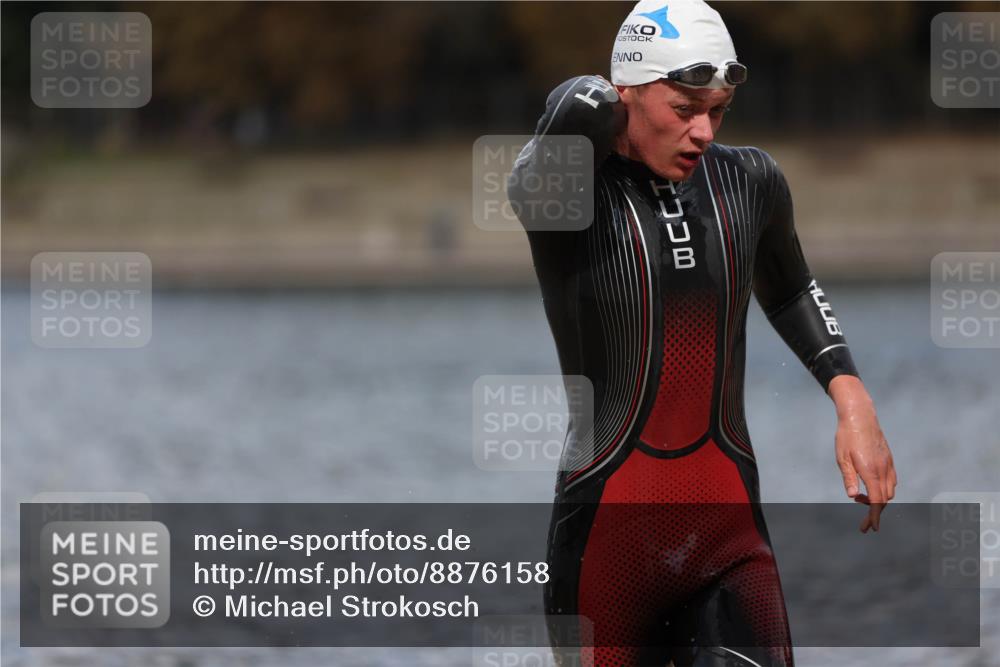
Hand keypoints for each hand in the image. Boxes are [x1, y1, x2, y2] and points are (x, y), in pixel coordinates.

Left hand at [828, 375, 896, 532]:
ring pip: (890, 491)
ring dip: (879, 500)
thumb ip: (849, 478)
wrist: (860, 416)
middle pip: (884, 499)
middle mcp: (883, 469)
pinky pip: (891, 481)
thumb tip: (853, 497)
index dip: (874, 516)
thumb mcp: (842, 458)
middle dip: (875, 513)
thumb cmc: (847, 436)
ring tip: (861, 499)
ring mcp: (888, 464)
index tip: (871, 528)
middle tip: (863, 522)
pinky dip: (884, 490)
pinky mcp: (889, 459)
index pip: (876, 501)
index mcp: (871, 471)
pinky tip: (871, 488)